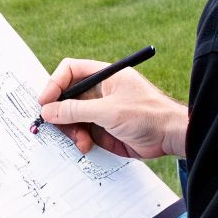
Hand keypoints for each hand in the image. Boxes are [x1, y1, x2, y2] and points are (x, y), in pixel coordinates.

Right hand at [38, 58, 188, 159]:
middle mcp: (99, 91)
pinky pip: (80, 132)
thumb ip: (75, 110)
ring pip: (70, 117)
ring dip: (70, 130)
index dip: (54, 83)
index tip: (46, 101)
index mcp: (103, 76)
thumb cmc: (148, 115)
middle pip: (66, 96)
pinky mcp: (102, 129)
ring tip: (80, 140)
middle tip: (54, 124)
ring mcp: (99, 111)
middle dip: (59, 112)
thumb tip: (48, 110)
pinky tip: (86, 146)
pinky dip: (79, 140)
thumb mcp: (108, 111)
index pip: (70, 71)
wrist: (171, 137)